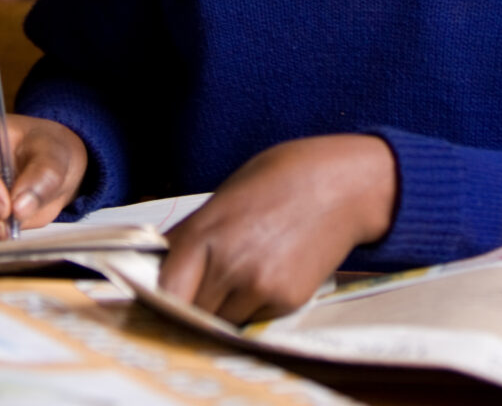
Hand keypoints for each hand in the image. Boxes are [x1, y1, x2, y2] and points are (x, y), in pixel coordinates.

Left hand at [159, 134, 396, 323]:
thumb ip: (192, 236)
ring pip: (223, 321)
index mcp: (204, 231)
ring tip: (244, 270)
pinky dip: (254, 306)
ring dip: (224, 308)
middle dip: (193, 303)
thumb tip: (162, 266)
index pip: (165, 289)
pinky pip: (255, 319)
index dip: (162, 297)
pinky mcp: (286, 300)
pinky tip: (269, 272)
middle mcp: (228, 263)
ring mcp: (258, 284)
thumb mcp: (224, 197)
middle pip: (192, 311)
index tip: (163, 296)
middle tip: (206, 284)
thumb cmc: (279, 179)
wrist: (340, 183)